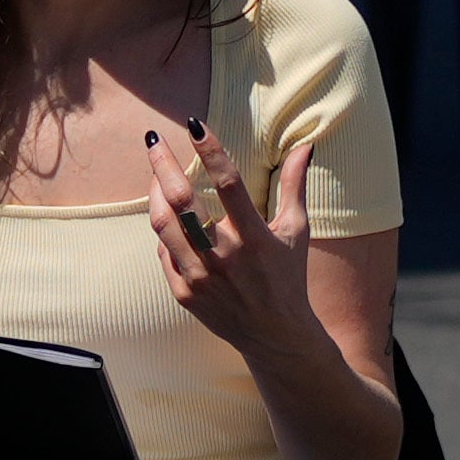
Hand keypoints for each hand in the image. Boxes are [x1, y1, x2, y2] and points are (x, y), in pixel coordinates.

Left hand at [139, 112, 324, 352]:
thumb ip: (295, 185)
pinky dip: (164, 230)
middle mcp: (225, 258)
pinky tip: (169, 216)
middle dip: (162, 164)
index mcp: (255, 238)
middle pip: (182, 201)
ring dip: (155, 193)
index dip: (211, 150)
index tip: (194, 123)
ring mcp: (201, 278)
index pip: (228, 183)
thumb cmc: (288, 277)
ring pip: (164, 225)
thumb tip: (305, 145)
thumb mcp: (296, 230)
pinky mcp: (185, 293)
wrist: (275, 336)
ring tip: (156, 173)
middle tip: (154, 139)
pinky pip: (163, 252)